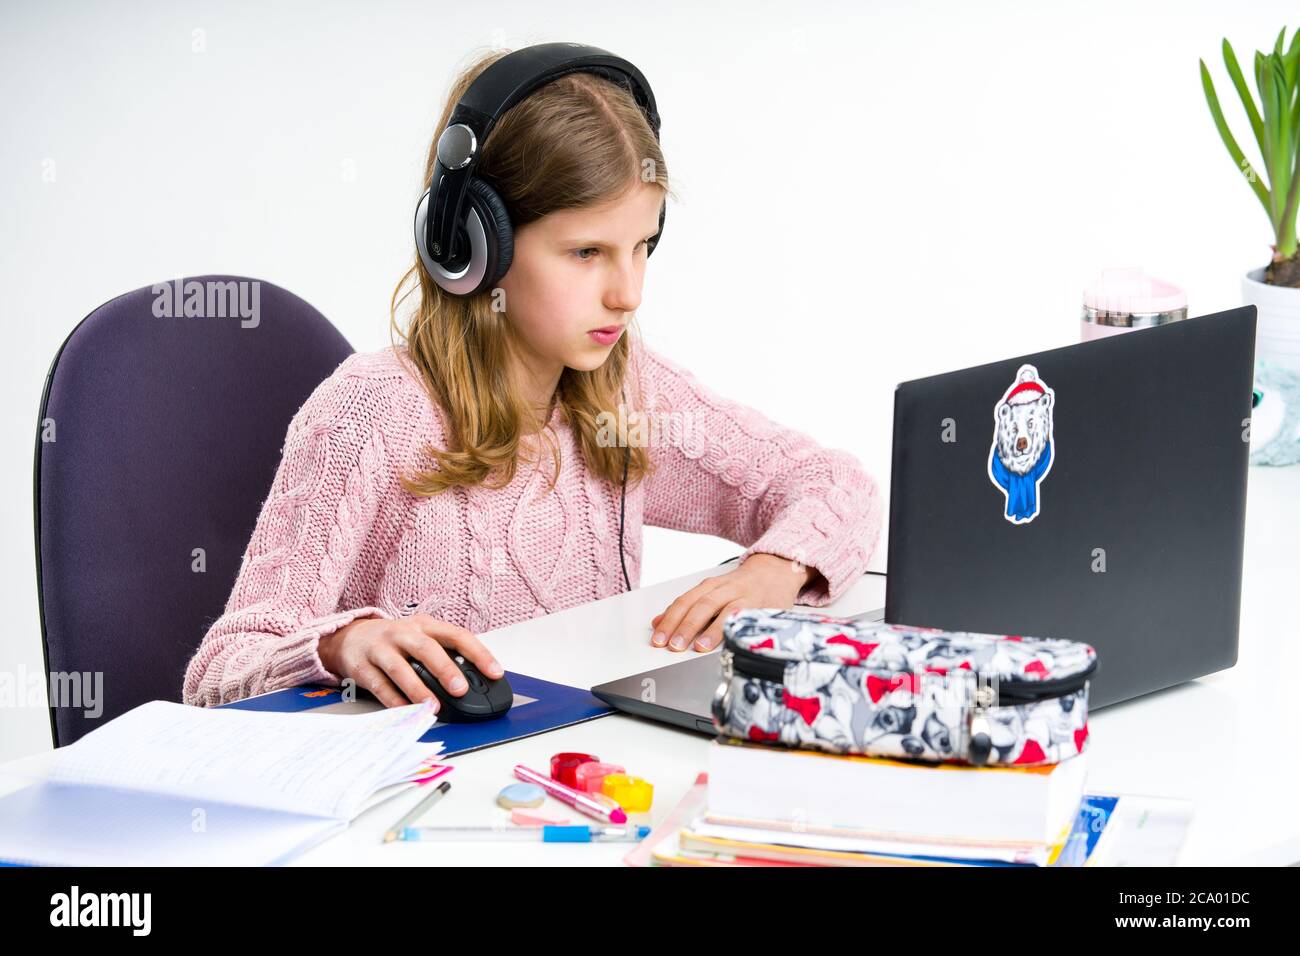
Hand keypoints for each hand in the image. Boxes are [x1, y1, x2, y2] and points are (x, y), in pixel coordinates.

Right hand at [317, 613, 504, 709]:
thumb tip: (474, 681)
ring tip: (432, 706)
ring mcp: (381, 649)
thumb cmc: (394, 641)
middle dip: (445, 669)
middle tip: (460, 689)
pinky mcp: (362, 667)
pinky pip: (379, 686)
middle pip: (426, 648)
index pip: (457, 635)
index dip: (478, 653)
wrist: (349, 637)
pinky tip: (406, 711)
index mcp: (425, 625)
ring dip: (417, 689)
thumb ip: (443, 655)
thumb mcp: (421, 637)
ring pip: (400, 668)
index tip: (495, 672)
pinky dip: (393, 701)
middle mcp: (403, 633)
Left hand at [649, 553, 815, 652]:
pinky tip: (731, 641)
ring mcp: (745, 598)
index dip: (670, 620)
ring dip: (711, 631)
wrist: (775, 570)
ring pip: (726, 612)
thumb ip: (686, 606)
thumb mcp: (710, 591)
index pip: (685, 602)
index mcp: (709, 586)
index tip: (658, 638)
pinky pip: (749, 619)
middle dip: (686, 627)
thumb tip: (658, 622)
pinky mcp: (763, 607)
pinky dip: (738, 629)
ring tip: (699, 647)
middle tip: (673, 646)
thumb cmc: (739, 586)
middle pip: (702, 607)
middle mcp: (725, 589)